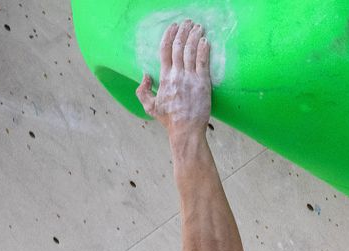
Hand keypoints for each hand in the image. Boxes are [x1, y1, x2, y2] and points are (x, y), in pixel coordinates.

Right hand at [135, 21, 211, 139]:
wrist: (186, 130)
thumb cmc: (169, 119)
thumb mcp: (149, 105)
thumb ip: (143, 89)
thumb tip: (146, 74)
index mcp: (164, 77)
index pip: (165, 51)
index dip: (169, 36)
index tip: (173, 26)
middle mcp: (177, 75)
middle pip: (179, 47)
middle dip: (183, 32)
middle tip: (188, 22)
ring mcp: (191, 78)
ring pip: (191, 52)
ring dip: (194, 37)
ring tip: (198, 26)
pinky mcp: (203, 84)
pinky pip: (203, 63)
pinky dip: (203, 50)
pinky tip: (205, 41)